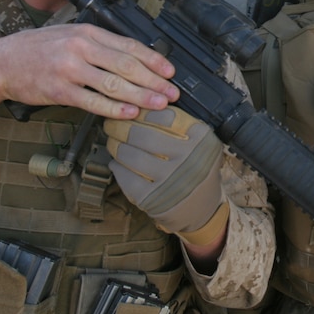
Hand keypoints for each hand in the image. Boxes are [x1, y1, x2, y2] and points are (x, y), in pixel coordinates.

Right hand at [0, 23, 179, 151]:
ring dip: (140, 95)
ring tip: (159, 104)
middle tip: (172, 93)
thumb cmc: (38, 49)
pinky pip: (93, 101)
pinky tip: (130, 113)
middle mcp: (81, 48)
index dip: (153, 60)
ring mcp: (70, 70)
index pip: (129, 46)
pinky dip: (114, 108)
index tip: (170, 73)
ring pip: (113, 84)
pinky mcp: (59, 91)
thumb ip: (101, 44)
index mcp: (88, 32)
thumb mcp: (71, 35)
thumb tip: (136, 59)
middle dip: (153, 81)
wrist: (1, 63)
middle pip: (126, 65)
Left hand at [104, 106, 226, 244]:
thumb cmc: (196, 168)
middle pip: (142, 135)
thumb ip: (179, 124)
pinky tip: (117, 162)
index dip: (143, 111)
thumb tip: (140, 105)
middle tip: (111, 124)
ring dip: (115, 146)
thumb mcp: (200, 142)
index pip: (165, 116)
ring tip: (113, 141)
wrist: (202, 208)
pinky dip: (117, 166)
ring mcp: (170, 181)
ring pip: (130, 155)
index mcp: (201, 138)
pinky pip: (125, 176)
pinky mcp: (153, 198)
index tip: (131, 109)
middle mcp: (188, 158)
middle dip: (120, 126)